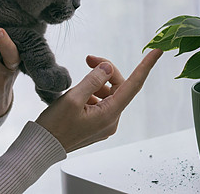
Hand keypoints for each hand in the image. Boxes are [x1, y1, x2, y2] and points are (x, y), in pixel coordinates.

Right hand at [35, 49, 162, 151]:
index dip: (146, 66)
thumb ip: (93, 80)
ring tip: (77, 85)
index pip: (133, 85)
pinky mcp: (97, 125)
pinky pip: (101, 102)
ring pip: (109, 93)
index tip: (157, 51)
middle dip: (105, 71)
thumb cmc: (55, 126)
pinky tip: (77, 96)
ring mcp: (105, 124)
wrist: (41, 147)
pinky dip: (92, 93)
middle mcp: (112, 120)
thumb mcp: (72, 98)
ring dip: (96, 82)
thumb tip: (108, 68)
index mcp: (109, 115)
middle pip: (118, 86)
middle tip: (89, 59)